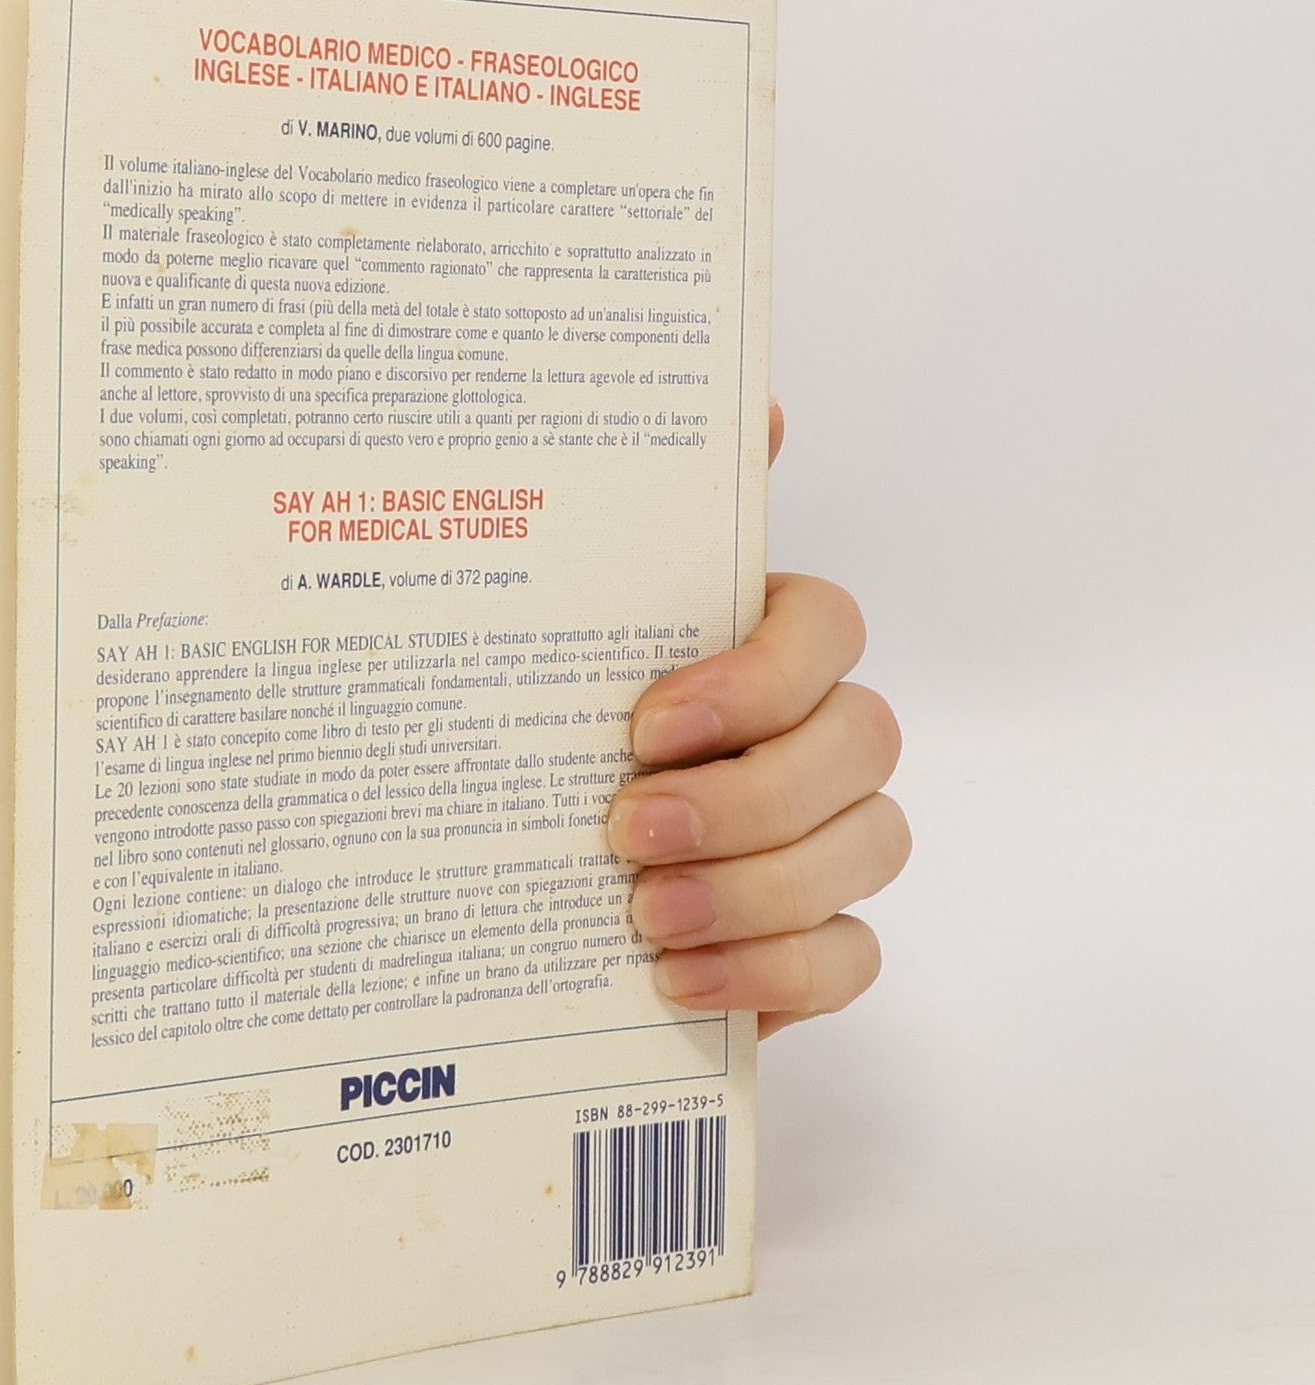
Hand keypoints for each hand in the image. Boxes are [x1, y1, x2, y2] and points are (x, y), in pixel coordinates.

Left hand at [604, 404, 908, 1034]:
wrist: (513, 852)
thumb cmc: (558, 716)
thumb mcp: (572, 618)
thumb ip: (652, 514)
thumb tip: (760, 404)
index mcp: (766, 642)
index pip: (829, 630)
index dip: (756, 680)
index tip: (645, 726)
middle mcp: (819, 733)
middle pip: (863, 746)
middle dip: (748, 797)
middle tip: (628, 829)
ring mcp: (830, 838)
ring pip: (870, 851)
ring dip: (758, 890)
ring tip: (643, 915)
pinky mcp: (814, 937)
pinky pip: (853, 959)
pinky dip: (775, 976)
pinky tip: (678, 980)